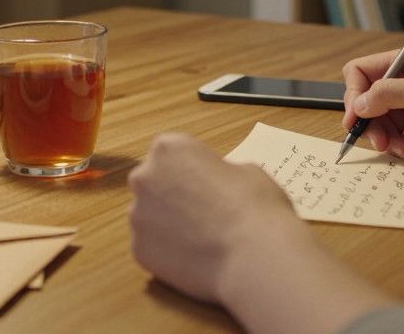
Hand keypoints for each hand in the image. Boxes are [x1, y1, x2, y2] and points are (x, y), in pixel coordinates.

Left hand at [129, 133, 393, 332]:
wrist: (259, 257)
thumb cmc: (264, 208)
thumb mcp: (253, 171)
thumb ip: (228, 169)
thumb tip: (226, 177)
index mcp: (173, 146)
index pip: (175, 151)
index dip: (197, 171)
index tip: (212, 186)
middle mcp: (147, 176)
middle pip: (158, 182)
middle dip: (179, 196)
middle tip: (211, 214)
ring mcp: (139, 215)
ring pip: (154, 216)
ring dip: (174, 224)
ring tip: (211, 240)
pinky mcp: (141, 251)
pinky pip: (154, 246)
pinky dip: (172, 252)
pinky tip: (202, 258)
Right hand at [342, 49, 403, 162]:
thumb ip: (388, 95)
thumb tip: (357, 105)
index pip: (362, 72)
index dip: (353, 94)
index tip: (355, 118)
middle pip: (368, 104)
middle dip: (372, 125)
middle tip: (382, 143)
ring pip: (382, 127)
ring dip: (390, 142)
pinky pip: (400, 142)